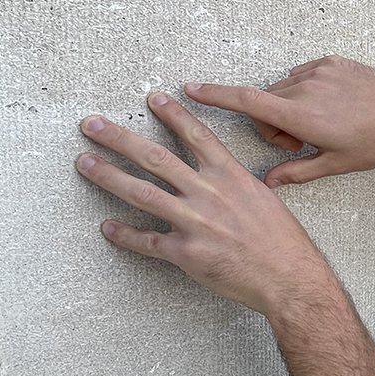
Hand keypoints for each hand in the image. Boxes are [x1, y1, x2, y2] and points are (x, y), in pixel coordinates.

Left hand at [75, 92, 337, 316]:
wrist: (290, 278)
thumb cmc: (283, 241)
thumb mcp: (264, 199)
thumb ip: (236, 186)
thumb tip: (222, 179)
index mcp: (231, 176)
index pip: (196, 135)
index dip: (173, 114)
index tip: (153, 98)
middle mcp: (209, 193)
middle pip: (155, 157)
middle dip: (119, 138)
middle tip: (92, 125)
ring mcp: (195, 222)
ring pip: (142, 193)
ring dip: (108, 176)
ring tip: (84, 163)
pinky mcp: (186, 253)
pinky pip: (147, 241)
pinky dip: (125, 235)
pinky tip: (107, 227)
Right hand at [183, 55, 374, 186]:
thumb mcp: (335, 165)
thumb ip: (296, 172)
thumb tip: (266, 183)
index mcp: (302, 116)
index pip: (247, 102)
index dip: (215, 95)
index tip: (190, 88)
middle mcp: (306, 88)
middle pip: (266, 102)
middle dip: (274, 123)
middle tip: (300, 141)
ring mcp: (319, 71)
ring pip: (284, 89)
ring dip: (290, 106)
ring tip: (321, 122)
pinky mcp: (331, 60)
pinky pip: (304, 74)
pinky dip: (308, 90)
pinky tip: (332, 104)